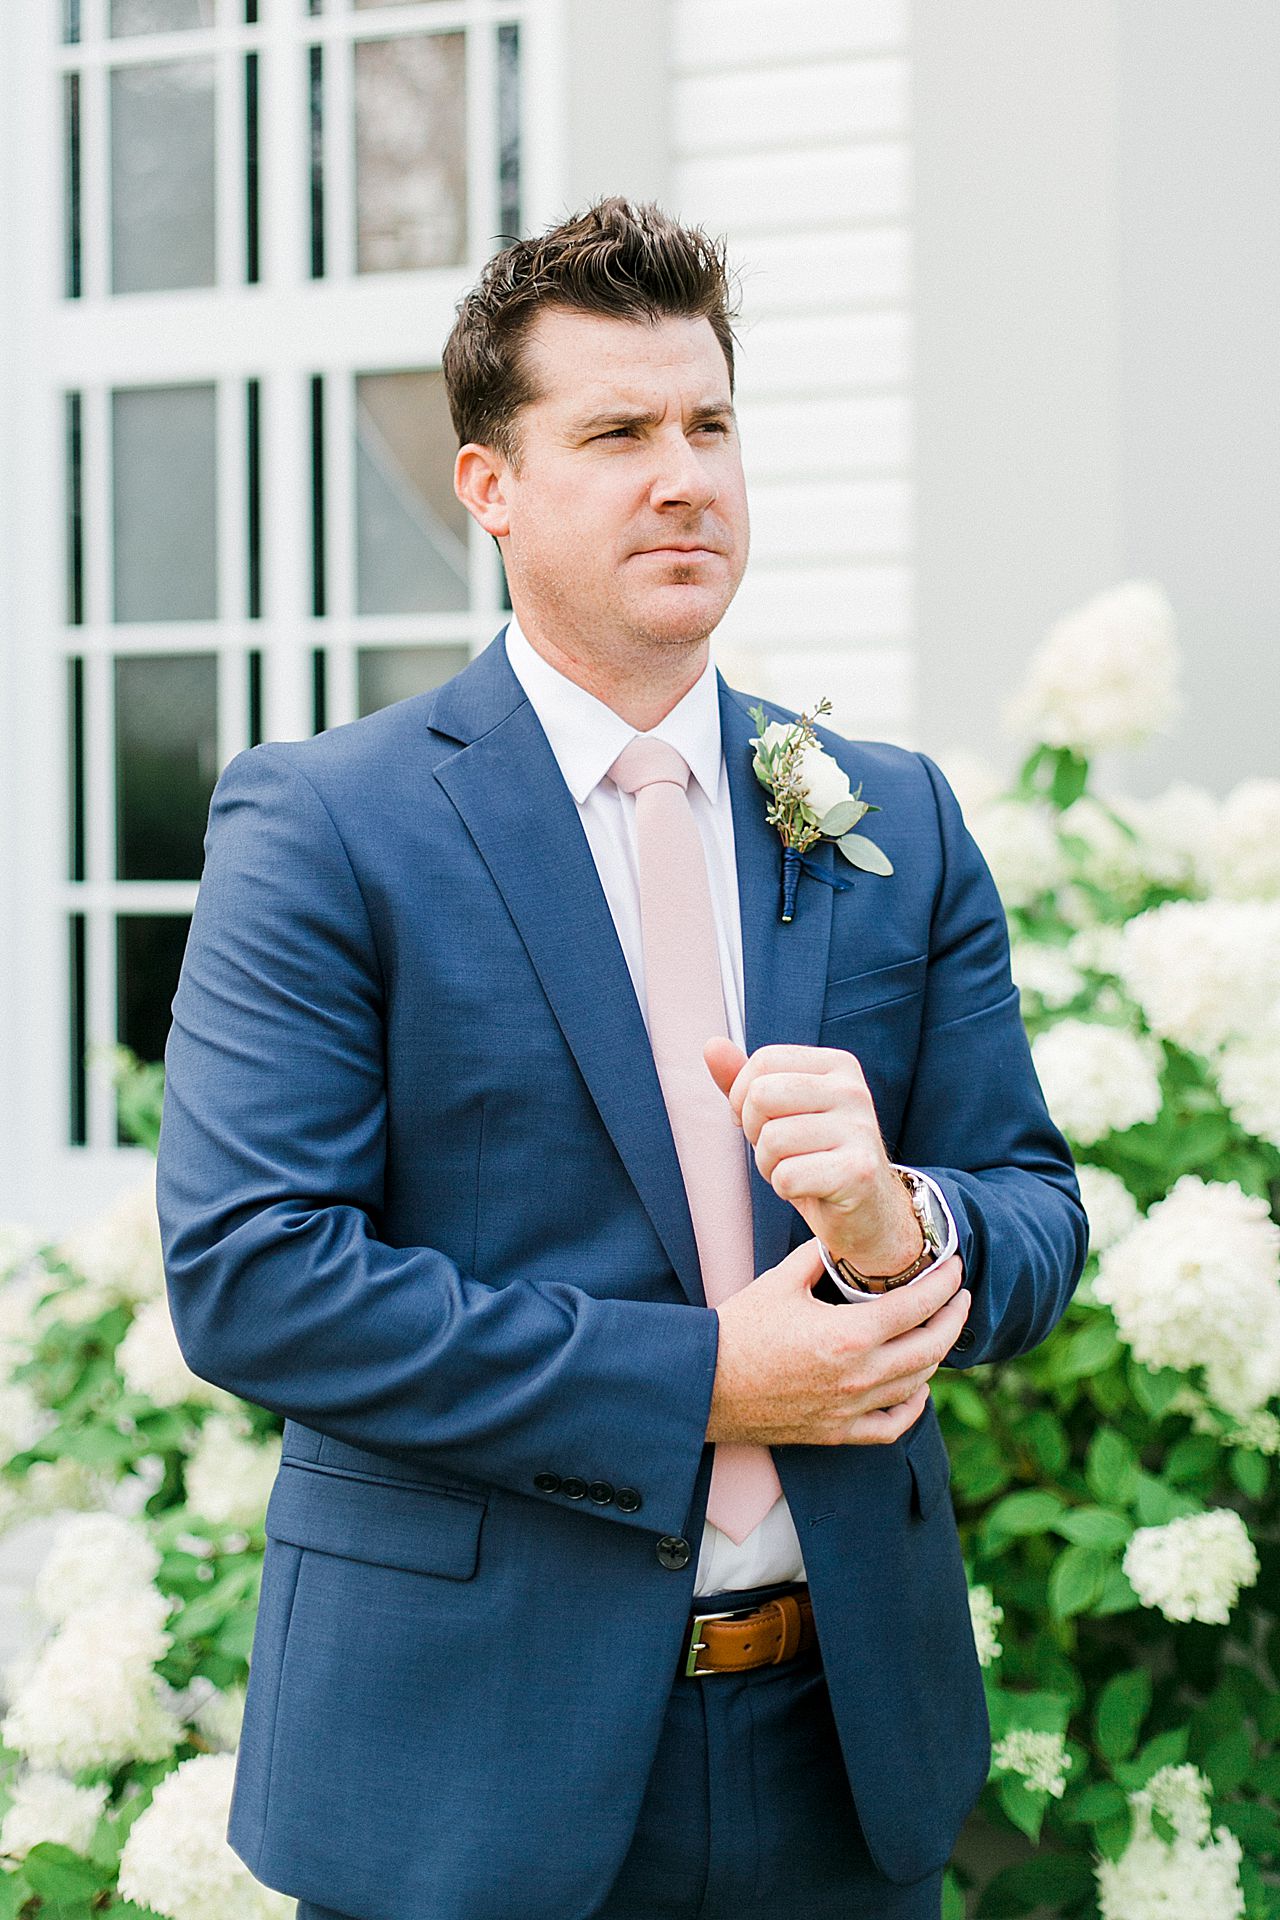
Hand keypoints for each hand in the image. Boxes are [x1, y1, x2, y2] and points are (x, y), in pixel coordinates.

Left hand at [704, 1037, 921, 1274]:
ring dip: (769, 1165)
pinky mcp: (857, 1172)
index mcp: (838, 1066)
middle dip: (755, 1130)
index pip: (764, 1061)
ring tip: (795, 1169)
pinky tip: (810, 1188)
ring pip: (772, 1139)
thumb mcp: (781, 1113)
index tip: (763, 1121)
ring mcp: (859, 1130)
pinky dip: (785, 1189)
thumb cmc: (817, 1157)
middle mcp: (853, 1091)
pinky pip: (787, 1176)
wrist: (868, 1212)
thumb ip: (745, 1081)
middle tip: (779, 1149)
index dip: (743, 1096)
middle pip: (762, 1095)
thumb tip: (712, 1046)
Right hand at [706, 1241, 969, 1445]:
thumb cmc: (738, 1330)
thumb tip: (843, 1238)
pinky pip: (893, 1426)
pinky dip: (914, 1406)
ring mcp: (851, 1409)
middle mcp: (858, 1376)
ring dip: (936, 1355)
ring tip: (938, 1331)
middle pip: (930, 1347)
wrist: (704, 1385)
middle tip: (960, 1296)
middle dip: (953, 1317)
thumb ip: (820, 1258)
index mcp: (848, 1335)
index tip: (955, 1268)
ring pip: (918, 1384)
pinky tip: (918, 1387)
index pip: (916, 1307)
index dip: (943, 1284)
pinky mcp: (838, 1432)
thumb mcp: (780, 1281)